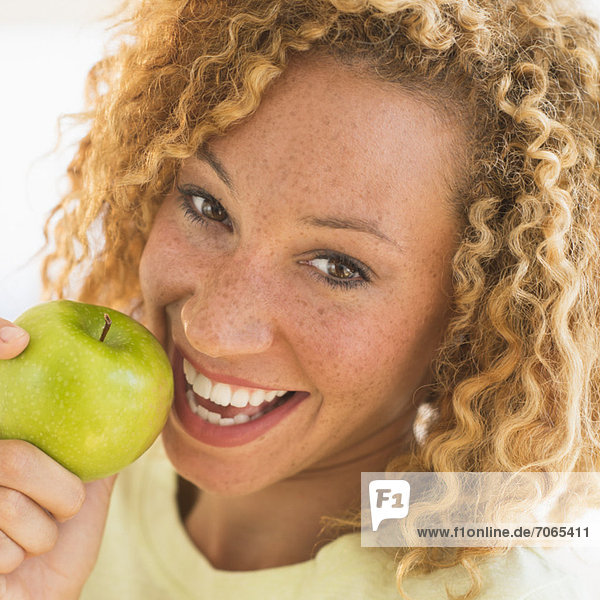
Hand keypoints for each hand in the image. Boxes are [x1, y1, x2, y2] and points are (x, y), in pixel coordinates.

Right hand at [0, 319, 115, 599]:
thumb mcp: (85, 494)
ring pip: (7, 500)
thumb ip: (102, 451)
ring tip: (34, 545)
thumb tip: (145, 404)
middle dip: (57, 491)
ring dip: (42, 533)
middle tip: (65, 510)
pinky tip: (6, 571)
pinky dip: (17, 561)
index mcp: (2, 444)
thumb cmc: (57, 550)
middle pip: (12, 455)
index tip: (19, 339)